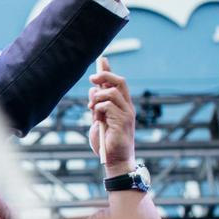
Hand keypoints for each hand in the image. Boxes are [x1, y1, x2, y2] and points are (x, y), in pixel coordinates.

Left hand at [88, 57, 136, 172]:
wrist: (113, 159)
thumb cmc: (106, 141)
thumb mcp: (98, 119)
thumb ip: (97, 105)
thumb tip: (93, 89)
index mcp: (122, 105)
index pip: (117, 83)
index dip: (109, 70)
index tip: (102, 60)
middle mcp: (127, 107)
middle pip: (120, 82)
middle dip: (105, 76)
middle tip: (92, 78)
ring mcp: (126, 114)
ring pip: (112, 93)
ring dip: (98, 98)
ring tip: (92, 110)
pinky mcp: (122, 121)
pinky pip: (108, 106)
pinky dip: (99, 109)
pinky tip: (97, 118)